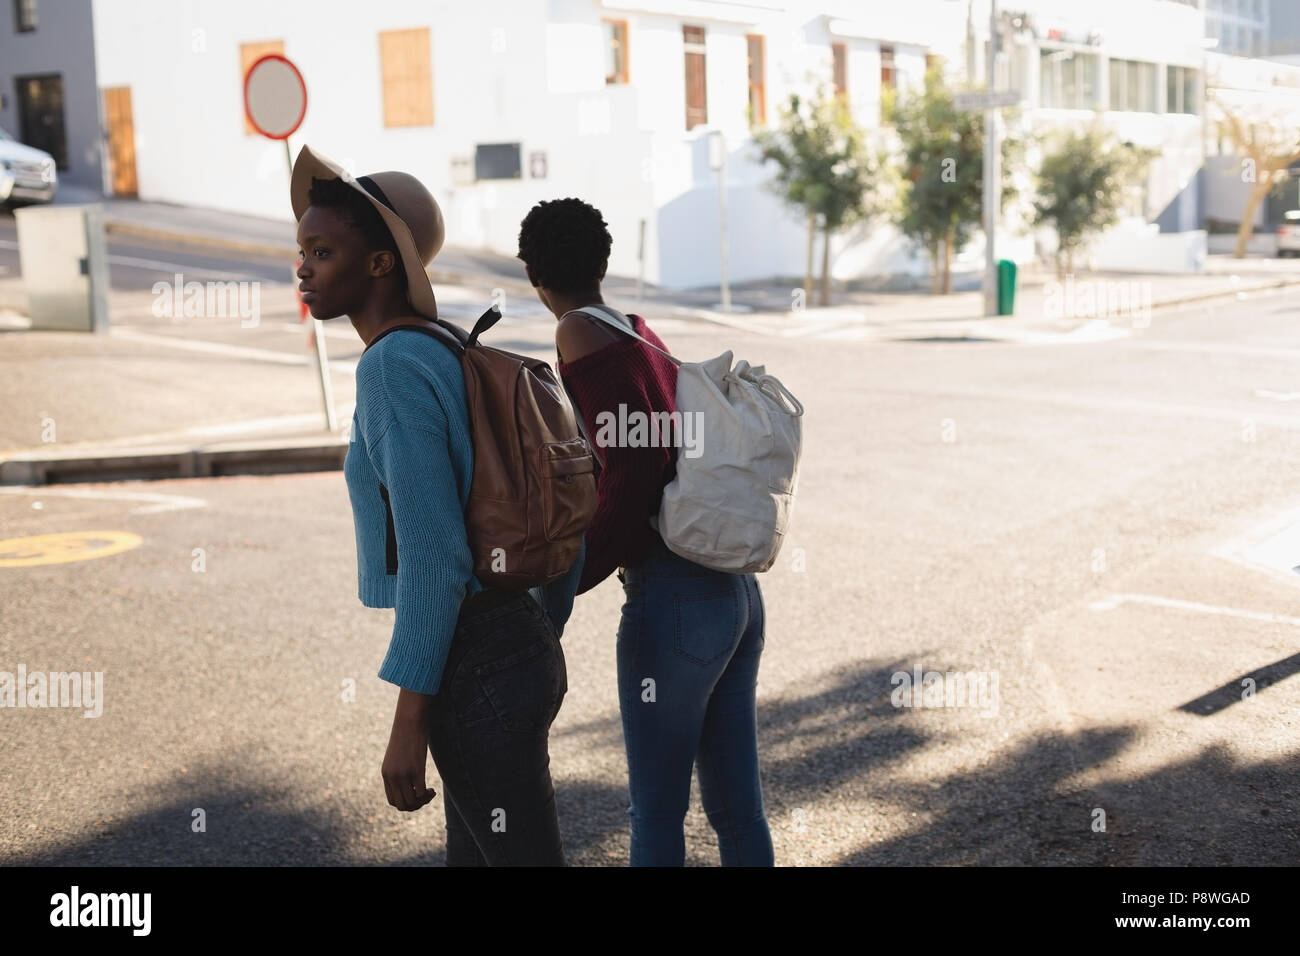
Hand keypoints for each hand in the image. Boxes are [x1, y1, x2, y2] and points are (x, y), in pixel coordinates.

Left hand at [381, 690, 436, 811]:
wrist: (409, 720)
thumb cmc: (406, 734)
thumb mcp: (399, 753)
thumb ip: (399, 766)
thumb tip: (407, 775)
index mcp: (386, 774)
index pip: (392, 801)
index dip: (405, 803)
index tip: (416, 795)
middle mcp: (392, 777)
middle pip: (401, 805)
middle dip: (415, 806)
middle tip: (425, 797)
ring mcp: (403, 774)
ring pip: (411, 802)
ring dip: (423, 801)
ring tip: (430, 792)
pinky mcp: (416, 770)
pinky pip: (420, 793)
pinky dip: (427, 795)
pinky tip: (433, 789)